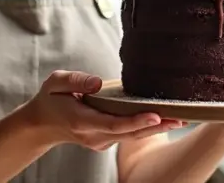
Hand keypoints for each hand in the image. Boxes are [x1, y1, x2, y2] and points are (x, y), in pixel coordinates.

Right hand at [21, 70, 184, 150]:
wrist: (42, 125)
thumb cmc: (50, 100)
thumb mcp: (55, 83)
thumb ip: (76, 81)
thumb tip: (98, 83)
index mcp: (82, 121)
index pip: (114, 124)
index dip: (136, 120)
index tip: (156, 115)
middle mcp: (95, 135)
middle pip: (130, 133)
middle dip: (156, 126)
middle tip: (181, 118)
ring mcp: (101, 141)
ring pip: (133, 136)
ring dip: (156, 128)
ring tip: (181, 119)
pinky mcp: (106, 140)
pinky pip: (129, 135)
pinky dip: (146, 127)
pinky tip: (164, 119)